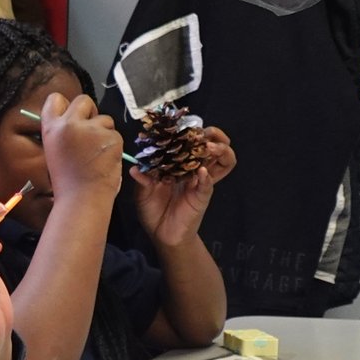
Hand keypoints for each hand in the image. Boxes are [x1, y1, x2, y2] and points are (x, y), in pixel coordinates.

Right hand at [37, 89, 122, 204]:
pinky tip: (105, 159)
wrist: (82, 198)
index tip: (71, 116)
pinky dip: (113, 145)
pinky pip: (115, 134)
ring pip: (104, 118)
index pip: (55, 98)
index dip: (65, 104)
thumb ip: (61, 132)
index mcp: (51, 128)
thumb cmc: (67, 179)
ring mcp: (91, 129)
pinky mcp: (111, 137)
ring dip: (103, 131)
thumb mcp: (54, 151)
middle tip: (90, 131)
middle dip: (89, 112)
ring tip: (96, 153)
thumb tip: (74, 119)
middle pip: (83, 100)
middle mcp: (69, 124)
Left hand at [133, 125, 236, 248]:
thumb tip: (136, 167)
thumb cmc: (153, 209)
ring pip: (223, 160)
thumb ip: (143, 178)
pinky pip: (209, 183)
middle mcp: (194, 168)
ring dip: (219, 151)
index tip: (184, 125)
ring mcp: (201, 181)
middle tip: (204, 134)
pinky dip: (207, 176)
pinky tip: (202, 173)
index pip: (192, 141)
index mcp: (179, 163)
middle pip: (213, 145)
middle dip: (213, 135)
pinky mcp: (203, 195)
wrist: (162, 233)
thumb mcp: (143, 192)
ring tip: (209, 148)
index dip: (191, 131)